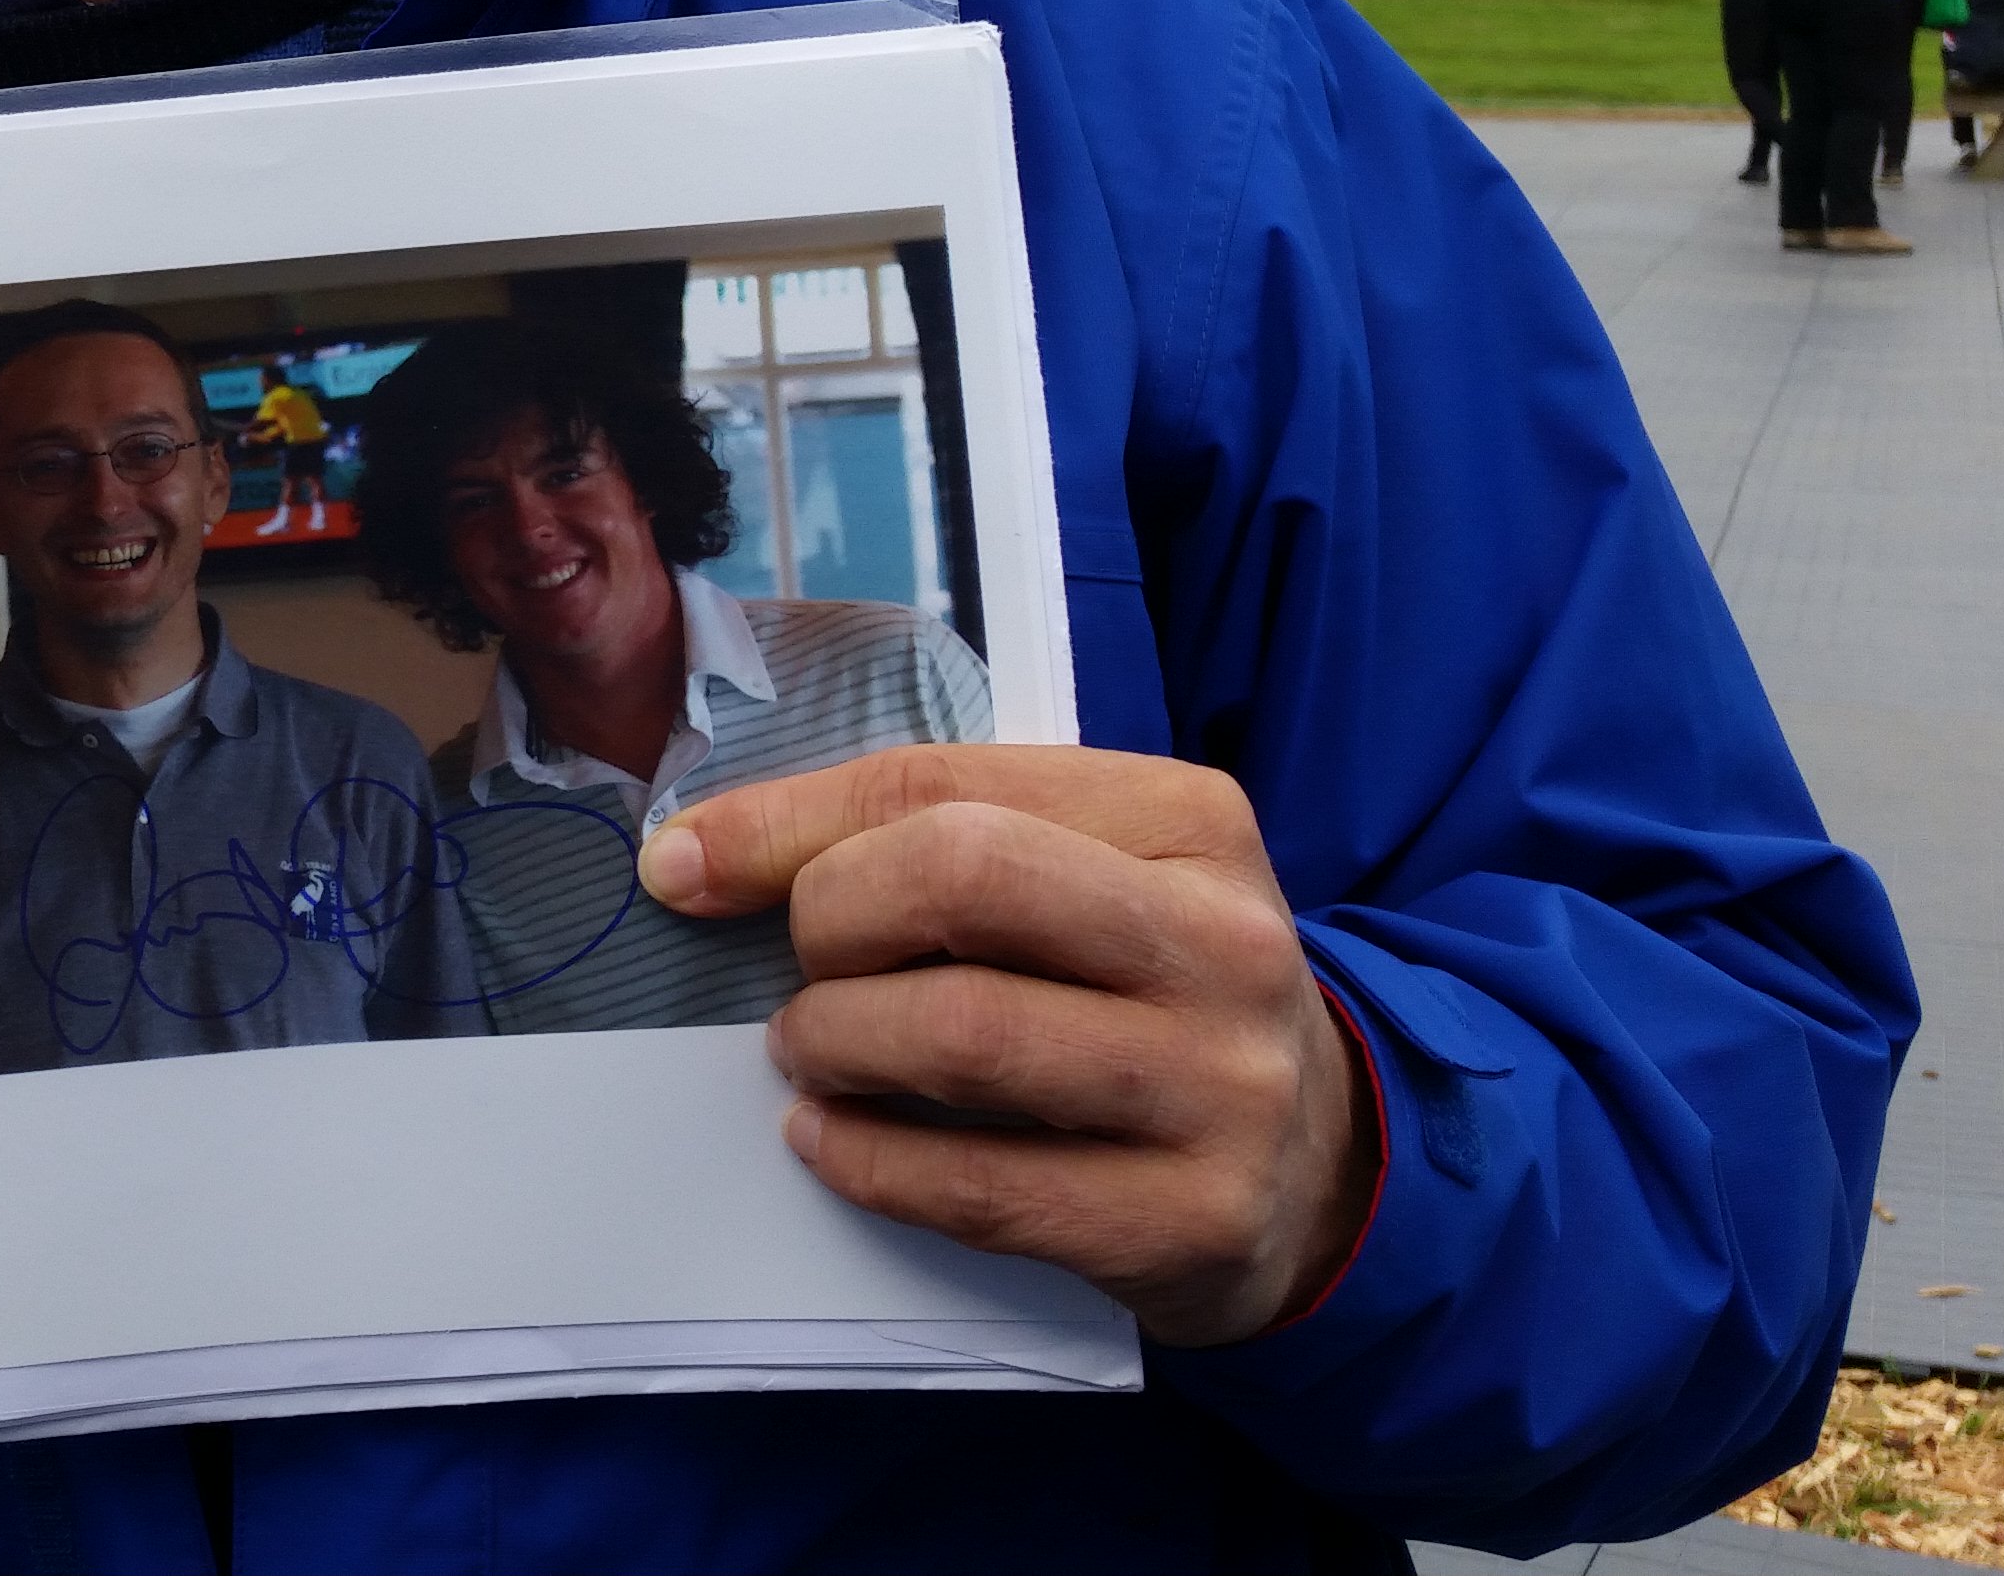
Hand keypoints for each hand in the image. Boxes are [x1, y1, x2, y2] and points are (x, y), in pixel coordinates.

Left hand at [645, 744, 1378, 1348]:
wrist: (1317, 1168)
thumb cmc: (1147, 993)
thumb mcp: (1078, 879)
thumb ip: (915, 840)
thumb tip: (690, 854)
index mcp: (1191, 818)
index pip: (944, 785)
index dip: (789, 824)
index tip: (686, 866)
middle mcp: (1223, 942)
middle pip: (960, 880)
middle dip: (829, 924)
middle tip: (803, 974)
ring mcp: (1221, 1086)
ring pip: (964, 1035)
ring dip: (837, 1045)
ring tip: (812, 1053)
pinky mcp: (1194, 1218)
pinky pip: (983, 1186)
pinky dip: (870, 1162)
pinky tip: (833, 1143)